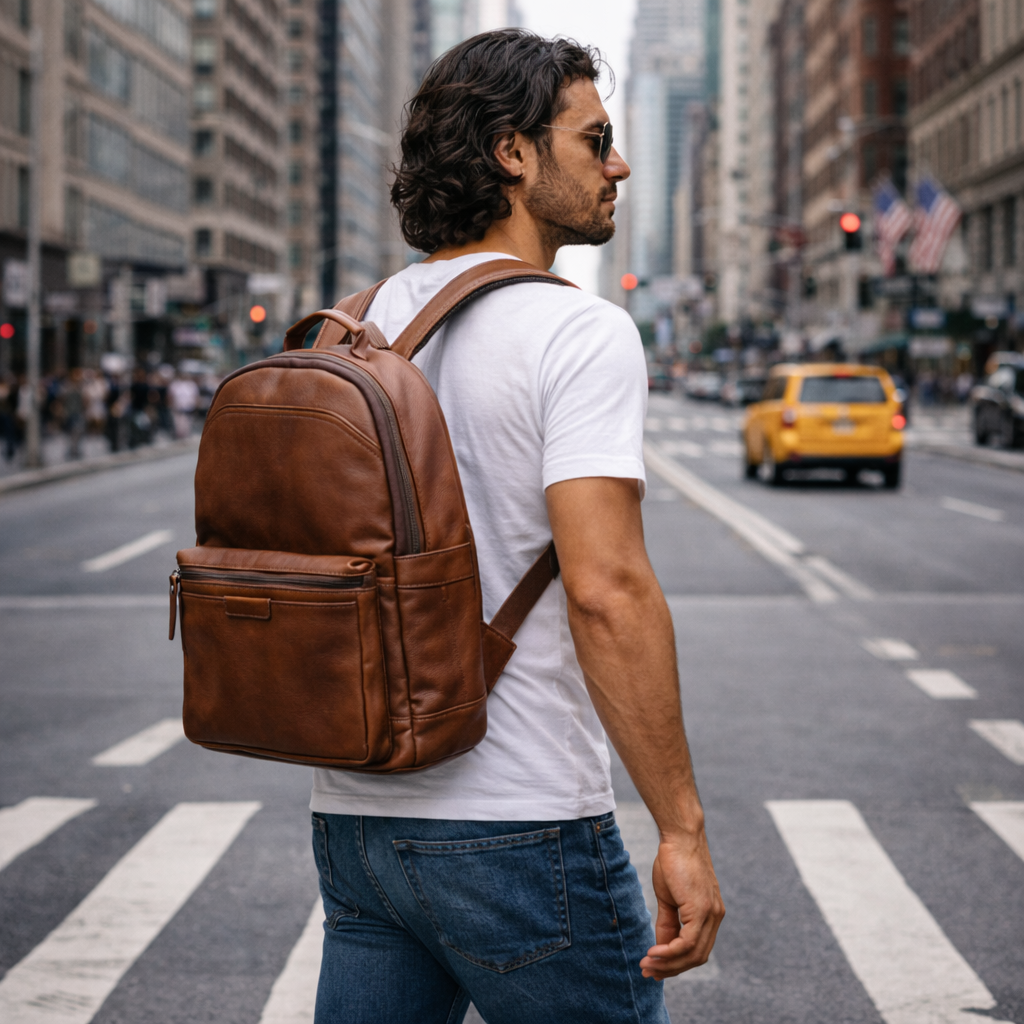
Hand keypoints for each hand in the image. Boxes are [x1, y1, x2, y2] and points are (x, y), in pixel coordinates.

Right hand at [639, 831, 723, 979]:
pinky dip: (670, 952)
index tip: (653, 966)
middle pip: (697, 957)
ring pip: (693, 954)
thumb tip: (661, 947)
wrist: (680, 837)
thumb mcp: (669, 897)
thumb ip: (668, 923)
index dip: (675, 962)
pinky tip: (653, 953)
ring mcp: (711, 914)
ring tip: (647, 964)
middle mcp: (715, 917)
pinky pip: (688, 942)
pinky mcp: (702, 910)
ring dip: (668, 964)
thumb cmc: (673, 861)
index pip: (696, 948)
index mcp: (710, 914)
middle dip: (671, 969)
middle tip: (648, 971)